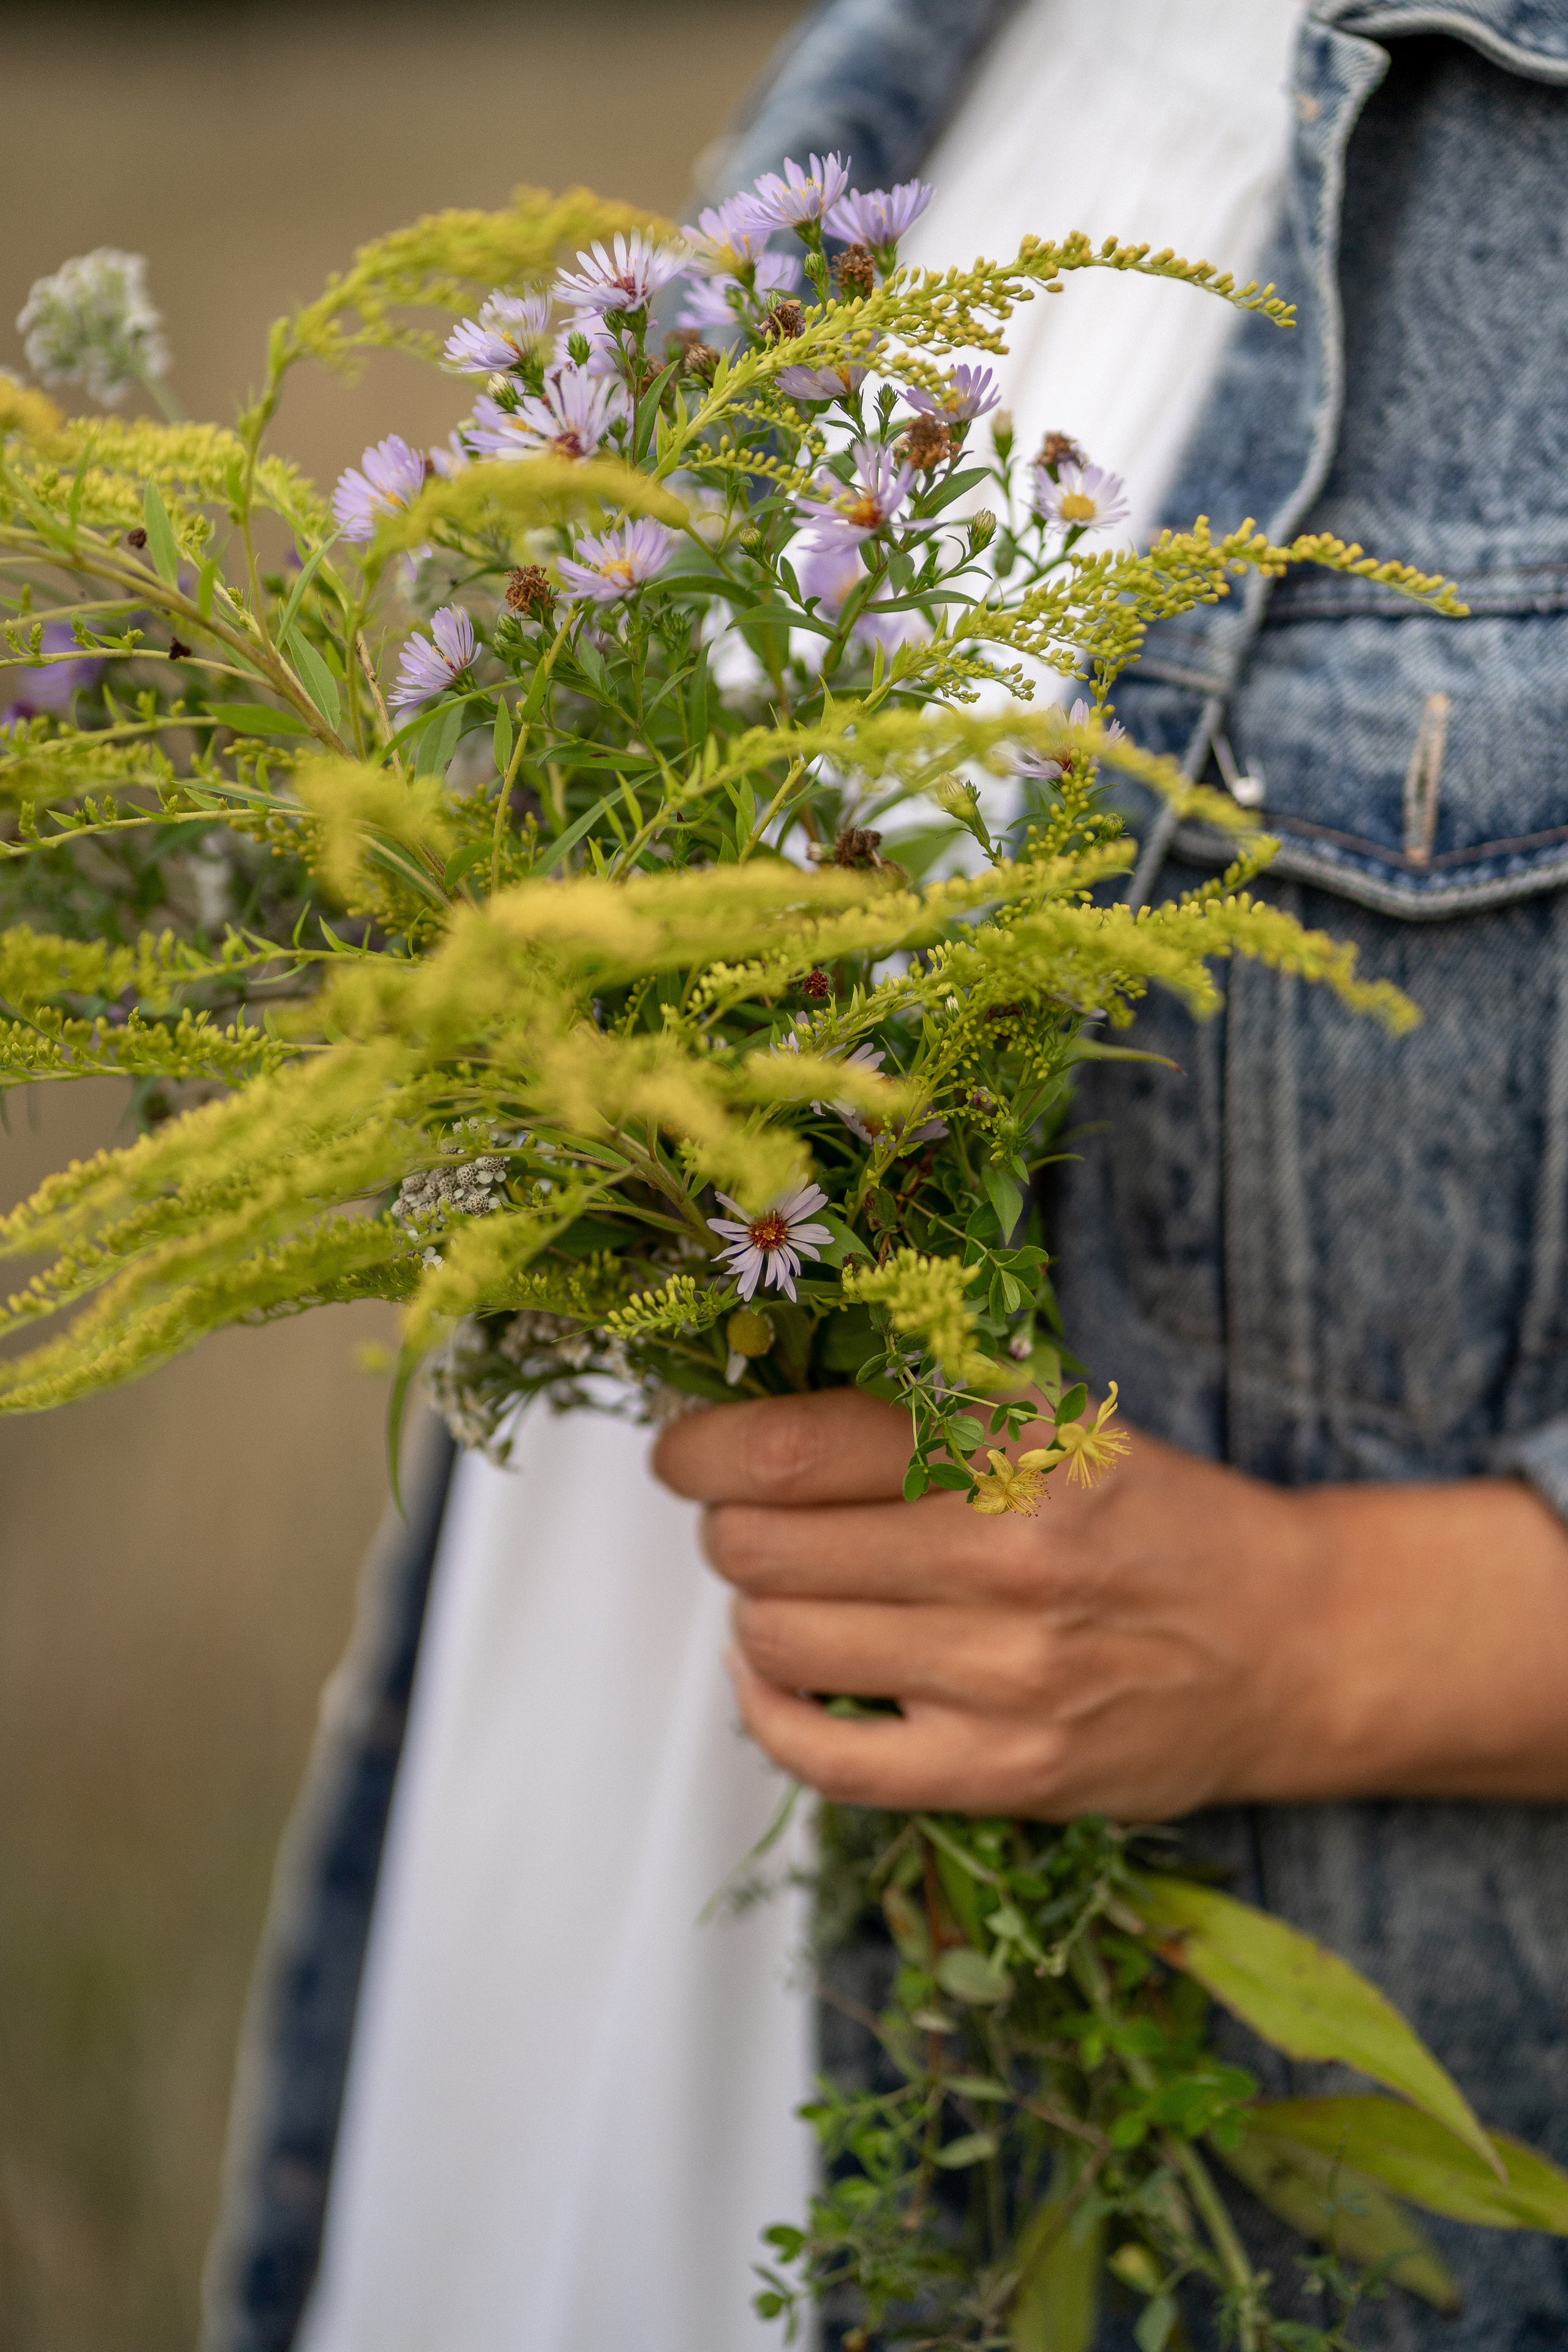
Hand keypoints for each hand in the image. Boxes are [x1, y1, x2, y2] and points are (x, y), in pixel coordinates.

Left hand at [652, 1388, 1567, 1818]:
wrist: (1290, 1644)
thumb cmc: (1156, 1521)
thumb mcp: (1057, 1422)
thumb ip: (920, 1410)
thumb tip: (750, 1409)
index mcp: (1010, 1451)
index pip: (788, 1449)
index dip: (703, 1448)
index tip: (686, 1451)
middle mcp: (999, 1561)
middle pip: (761, 1544)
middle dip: (730, 1525)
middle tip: (754, 1518)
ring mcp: (1000, 1678)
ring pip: (777, 1639)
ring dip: (759, 1608)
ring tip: (798, 1588)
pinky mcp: (1002, 1771)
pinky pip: (821, 1756)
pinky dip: (769, 1709)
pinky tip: (780, 1671)